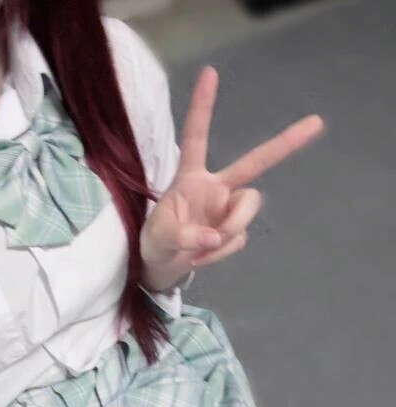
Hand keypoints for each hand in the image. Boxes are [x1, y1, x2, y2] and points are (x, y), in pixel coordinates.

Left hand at [140, 66, 325, 288]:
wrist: (161, 266)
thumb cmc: (156, 241)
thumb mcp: (160, 237)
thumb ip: (185, 235)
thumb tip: (215, 237)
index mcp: (191, 177)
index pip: (197, 137)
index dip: (202, 107)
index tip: (210, 72)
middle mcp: (216, 187)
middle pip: (255, 162)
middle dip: (285, 144)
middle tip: (317, 122)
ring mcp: (228, 208)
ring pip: (248, 208)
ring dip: (230, 228)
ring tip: (202, 247)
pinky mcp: (233, 231)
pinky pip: (237, 239)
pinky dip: (219, 253)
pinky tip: (202, 256)